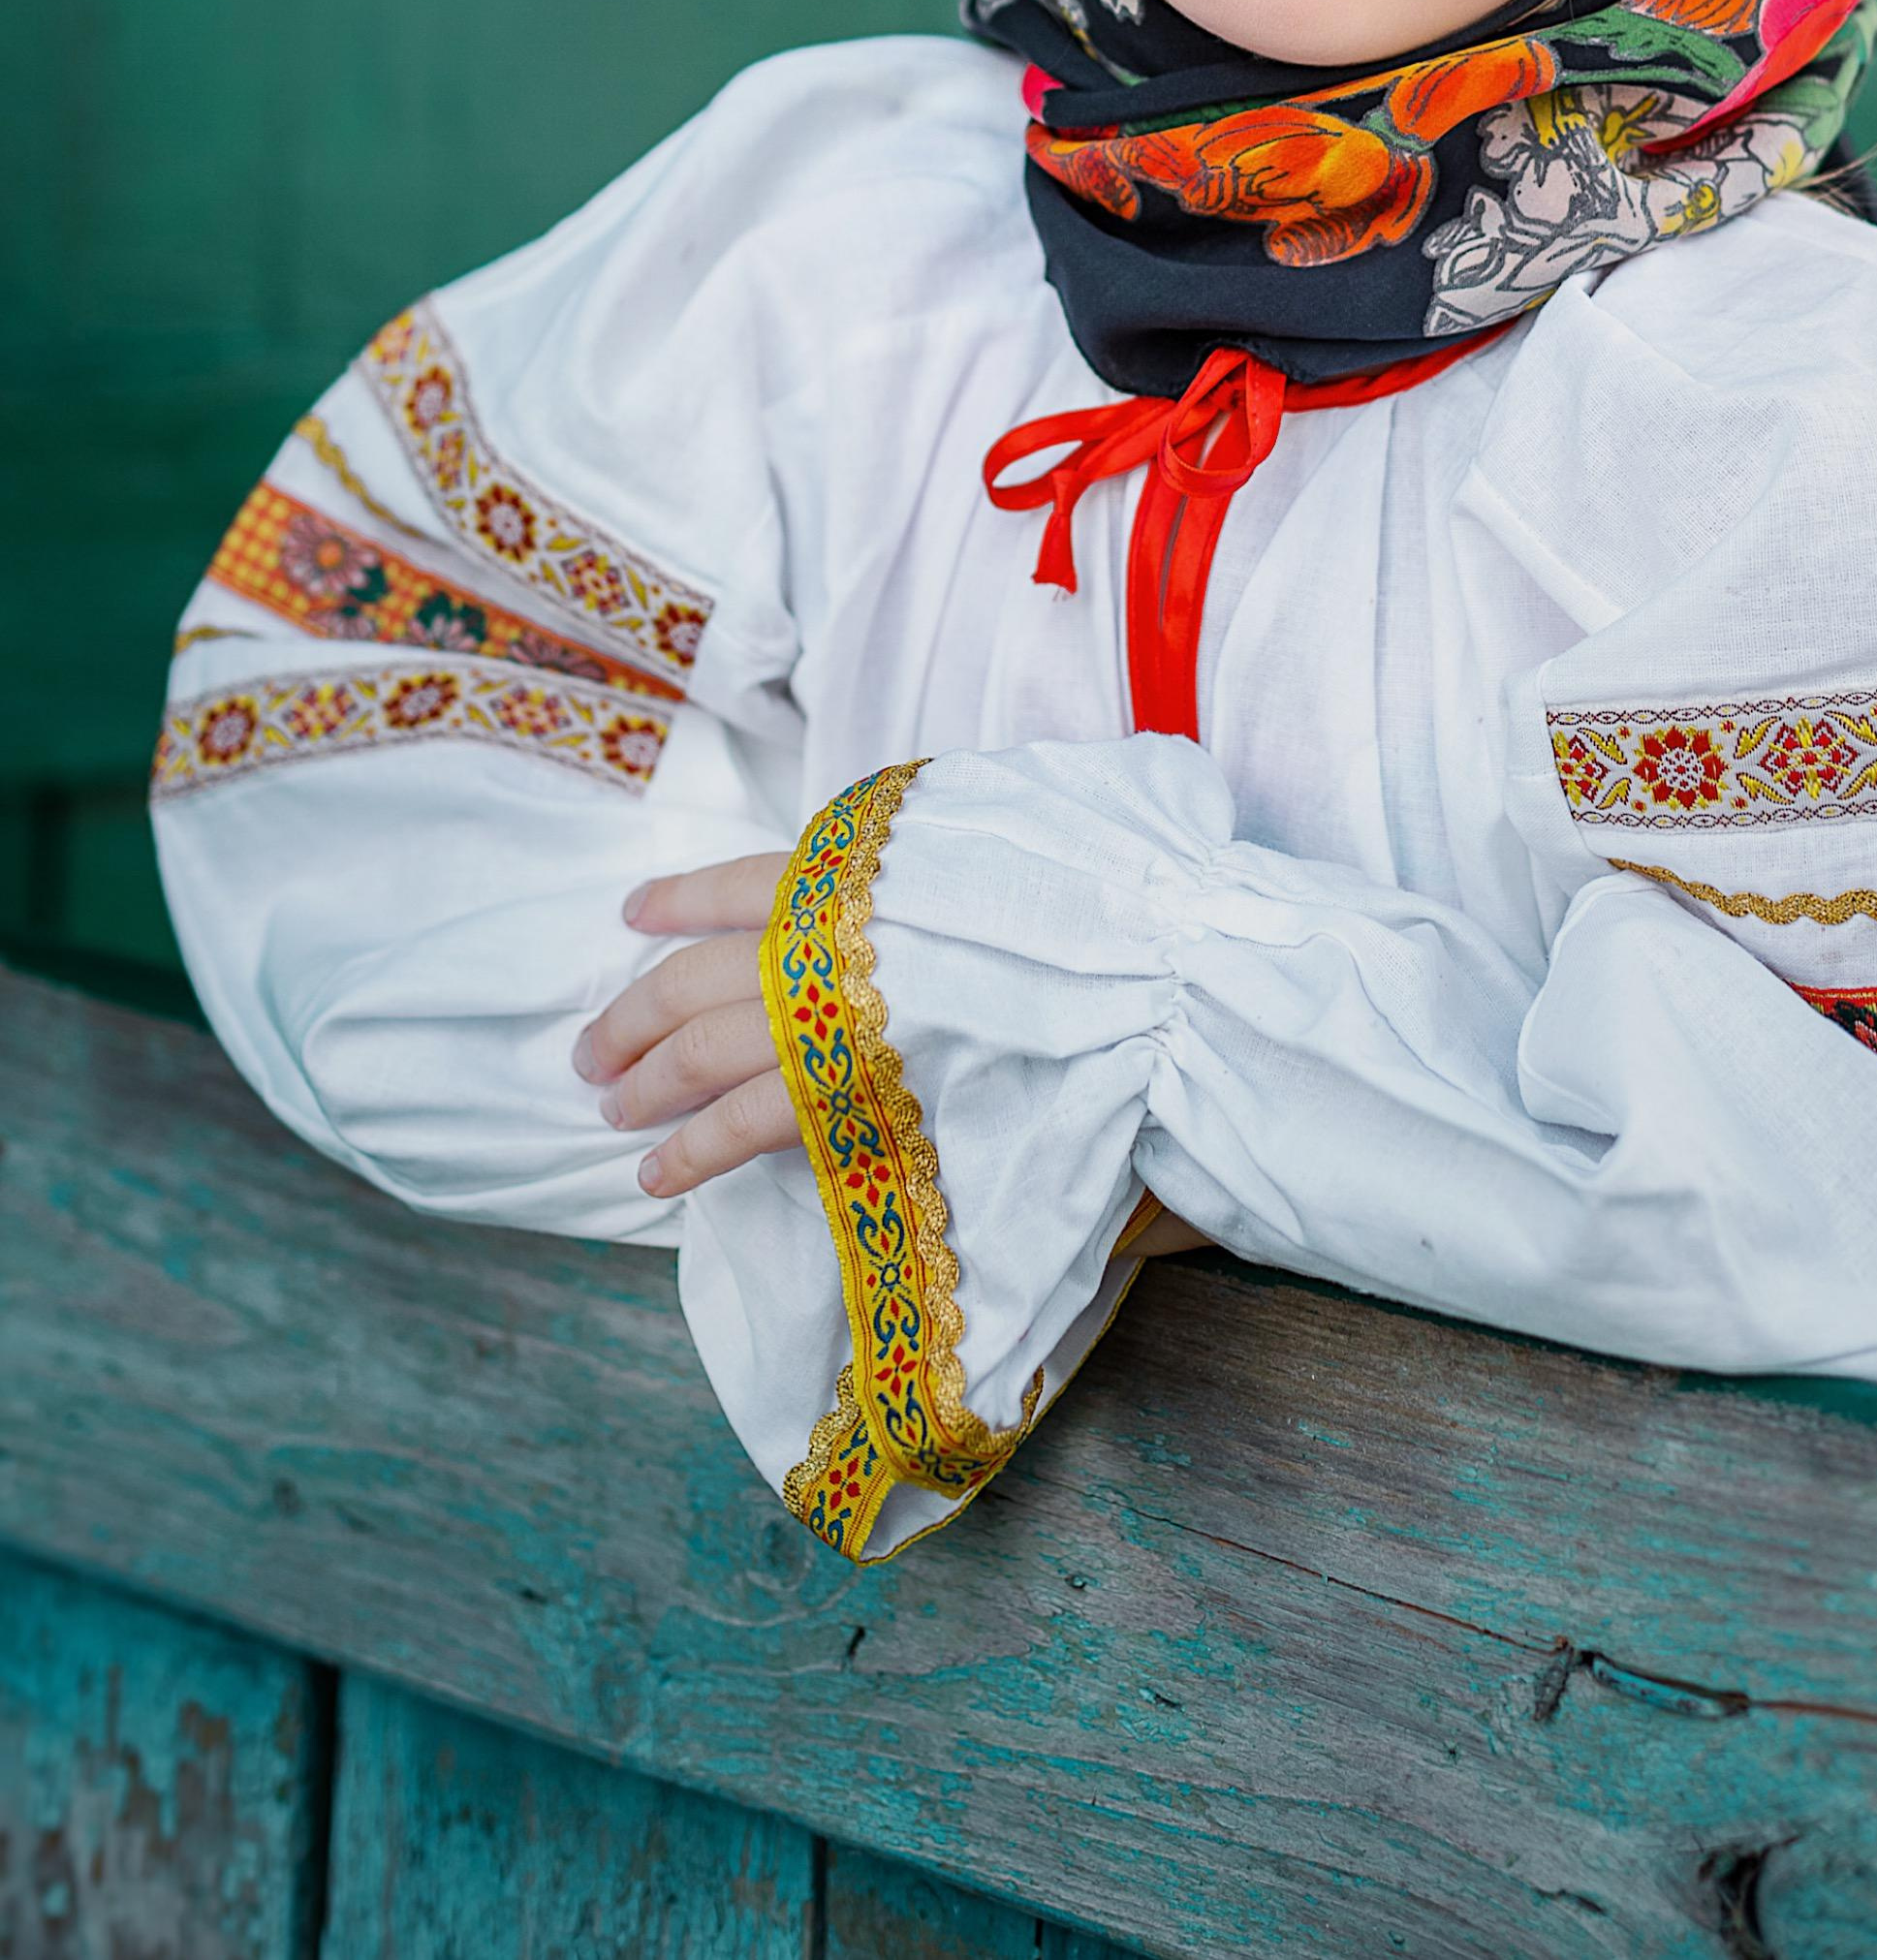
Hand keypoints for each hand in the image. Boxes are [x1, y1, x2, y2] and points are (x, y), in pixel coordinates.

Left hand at [576, 851, 1220, 1249]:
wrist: (1163, 975)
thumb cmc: (1115, 893)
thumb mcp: (1023, 822)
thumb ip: (951, 846)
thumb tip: (911, 868)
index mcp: (873, 864)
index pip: (748, 877)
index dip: (682, 899)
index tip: (634, 914)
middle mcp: (840, 934)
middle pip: (703, 973)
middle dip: (637, 1013)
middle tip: (595, 1048)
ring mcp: (842, 1016)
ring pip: (706, 1049)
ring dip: (646, 1081)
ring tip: (611, 1108)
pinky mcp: (859, 1097)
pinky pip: (747, 1126)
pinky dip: (691, 1149)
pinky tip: (656, 1172)